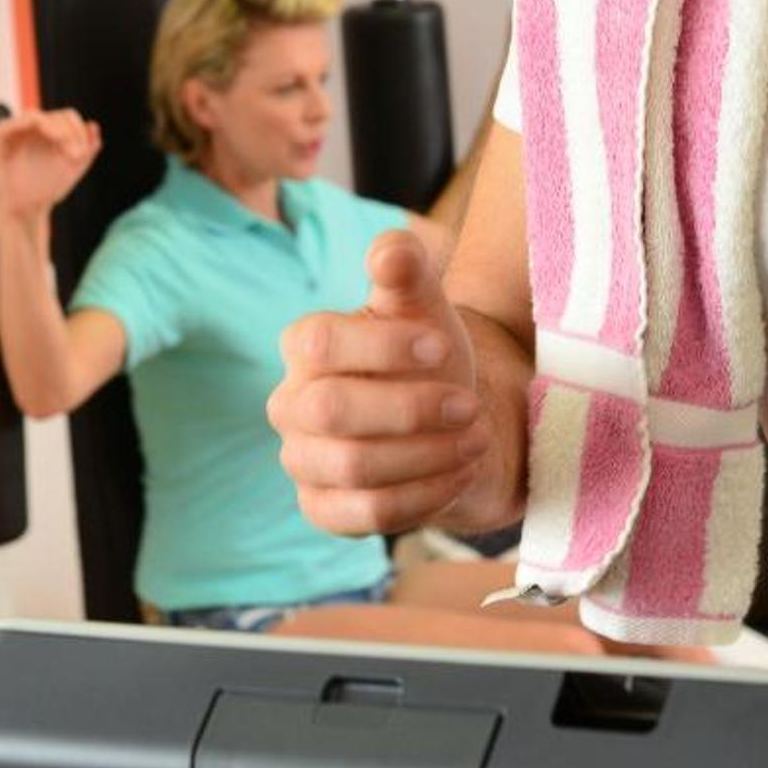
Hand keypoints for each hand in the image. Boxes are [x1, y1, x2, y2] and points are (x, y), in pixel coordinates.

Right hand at [0, 109, 99, 217]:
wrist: (28, 209)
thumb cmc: (48, 188)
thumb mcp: (74, 169)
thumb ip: (87, 149)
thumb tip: (93, 125)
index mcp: (51, 130)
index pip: (68, 117)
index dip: (78, 131)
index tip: (82, 154)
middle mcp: (34, 128)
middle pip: (56, 116)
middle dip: (71, 134)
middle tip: (77, 156)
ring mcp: (17, 132)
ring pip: (35, 117)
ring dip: (54, 130)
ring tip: (64, 151)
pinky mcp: (0, 142)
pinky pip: (6, 126)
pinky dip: (21, 126)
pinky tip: (39, 140)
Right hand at [268, 229, 487, 536]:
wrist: (444, 420)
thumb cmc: (426, 355)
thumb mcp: (424, 307)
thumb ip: (406, 271)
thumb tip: (391, 253)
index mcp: (304, 346)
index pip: (319, 343)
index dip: (381, 346)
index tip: (440, 345)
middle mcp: (290, 405)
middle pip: (330, 411)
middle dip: (410, 409)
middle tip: (469, 405)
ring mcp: (303, 461)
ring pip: (353, 467)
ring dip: (427, 455)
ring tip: (476, 438)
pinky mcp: (324, 508)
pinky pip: (366, 514)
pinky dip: (424, 496)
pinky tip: (460, 473)